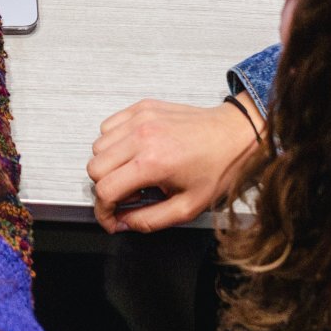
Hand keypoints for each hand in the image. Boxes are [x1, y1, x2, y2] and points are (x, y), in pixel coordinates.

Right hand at [87, 99, 261, 233]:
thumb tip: (123, 222)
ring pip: (97, 147)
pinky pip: (108, 126)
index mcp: (152, 162)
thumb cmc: (218, 167)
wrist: (236, 134)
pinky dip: (112, 142)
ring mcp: (140, 118)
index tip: (113, 218)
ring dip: (108, 165)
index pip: (104, 190)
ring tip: (133, 173)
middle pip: (94, 167)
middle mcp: (141, 136)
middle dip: (105, 188)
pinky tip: (132, 152)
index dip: (103, 211)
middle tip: (129, 195)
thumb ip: (150, 220)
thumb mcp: (188, 207)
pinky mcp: (142, 107)